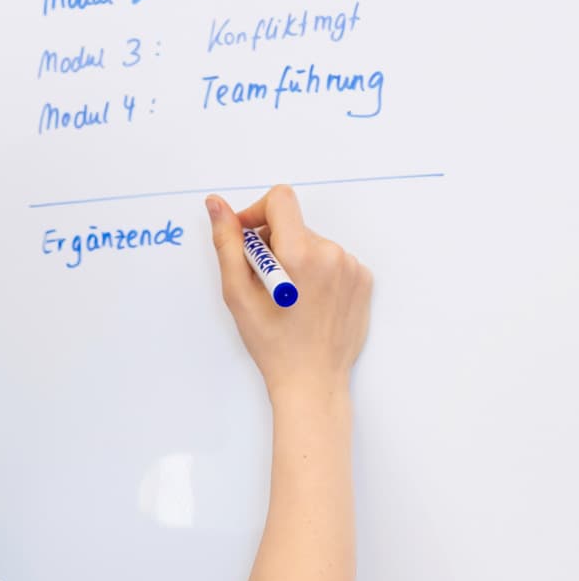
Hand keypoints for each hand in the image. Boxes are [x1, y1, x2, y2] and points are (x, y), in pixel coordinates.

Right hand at [207, 185, 371, 400]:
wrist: (312, 380)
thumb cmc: (272, 343)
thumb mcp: (238, 294)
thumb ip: (227, 243)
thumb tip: (217, 205)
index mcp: (300, 253)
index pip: (280, 200)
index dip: (256, 213)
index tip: (247, 240)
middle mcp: (332, 253)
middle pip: (294, 226)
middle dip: (274, 246)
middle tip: (265, 285)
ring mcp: (352, 266)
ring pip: (313, 244)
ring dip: (296, 260)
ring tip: (289, 298)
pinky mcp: (363, 279)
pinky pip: (333, 260)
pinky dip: (316, 273)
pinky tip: (309, 302)